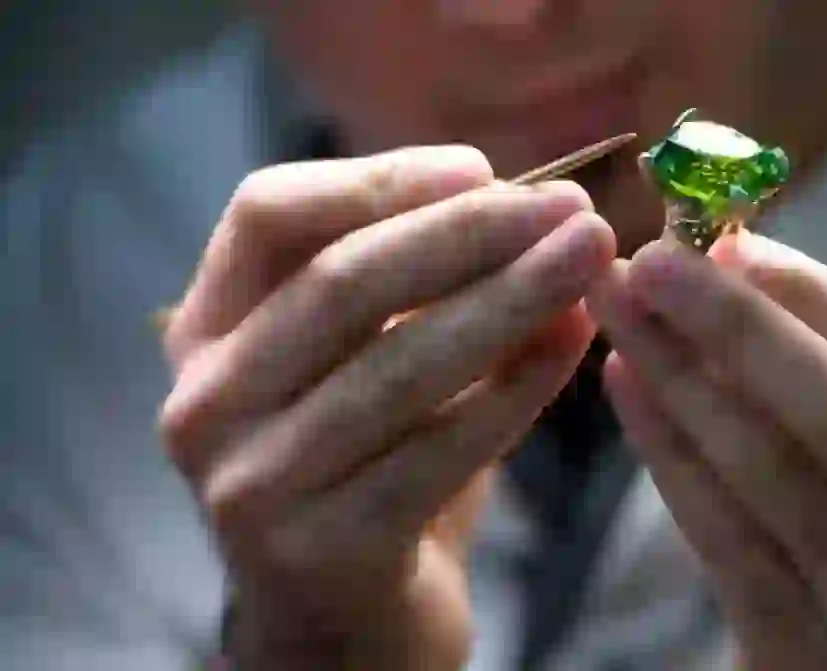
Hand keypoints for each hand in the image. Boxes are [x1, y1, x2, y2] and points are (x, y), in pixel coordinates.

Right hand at [158, 146, 614, 669]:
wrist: (344, 626)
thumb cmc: (367, 470)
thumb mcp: (375, 364)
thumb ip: (434, 295)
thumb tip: (546, 224)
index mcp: (208, 331)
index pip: (269, 214)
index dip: (379, 178)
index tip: (482, 167)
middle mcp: (206, 402)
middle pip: (342, 281)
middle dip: (472, 234)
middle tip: (573, 209)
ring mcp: (251, 482)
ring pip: (398, 365)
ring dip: (511, 301)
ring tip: (592, 261)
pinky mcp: (317, 551)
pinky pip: (439, 450)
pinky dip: (517, 389)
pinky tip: (576, 345)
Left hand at [586, 233, 826, 668]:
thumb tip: (732, 257)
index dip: (811, 292)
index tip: (724, 240)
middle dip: (734, 325)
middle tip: (649, 258)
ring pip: (765, 469)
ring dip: (680, 376)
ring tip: (617, 309)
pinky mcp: (798, 647)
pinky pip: (717, 531)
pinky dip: (665, 448)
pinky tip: (624, 384)